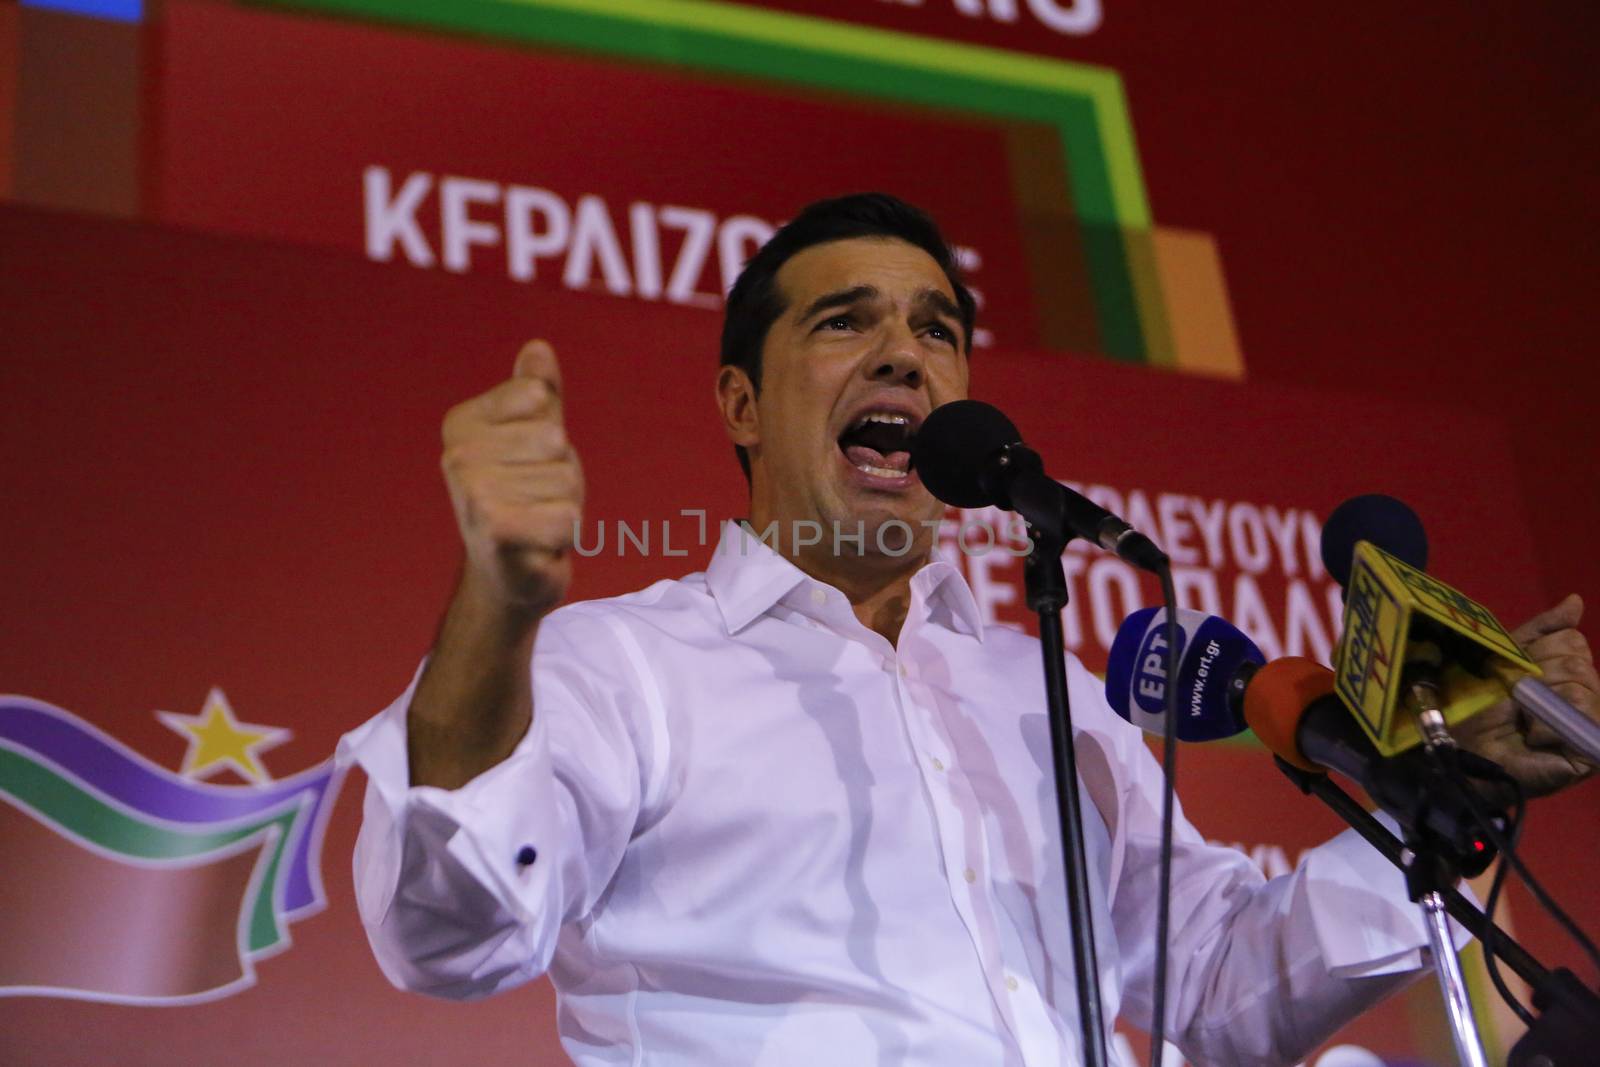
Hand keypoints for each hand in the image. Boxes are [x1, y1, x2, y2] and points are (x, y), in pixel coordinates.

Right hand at [440, 340, 582, 617]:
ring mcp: (472, 494)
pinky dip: (565, 534)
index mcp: (462, 424)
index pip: (538, 398)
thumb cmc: (525, 498)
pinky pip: (566, 516)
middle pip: (556, 440)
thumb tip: (538, 348)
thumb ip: (538, 391)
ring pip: (565, 479)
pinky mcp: (495, 532)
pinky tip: (539, 545)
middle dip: (561, 474)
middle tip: (536, 498)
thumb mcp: (536, 436)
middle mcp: (457, 456)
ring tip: (536, 521)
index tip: (528, 462)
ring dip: (563, 505)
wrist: (509, 576)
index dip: (550, 433)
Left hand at [1452, 594, 1598, 797]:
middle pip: (1577, 661)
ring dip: (1538, 703)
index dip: (1538, 652)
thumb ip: (1543, 631)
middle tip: (1514, 699)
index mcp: (1568, 671)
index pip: (1572, 639)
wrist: (1462, 747)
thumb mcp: (1507, 657)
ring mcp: (1592, 725)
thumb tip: (1576, 600)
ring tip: (1521, 720)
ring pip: (1580, 687)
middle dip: (1536, 676)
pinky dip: (1548, 725)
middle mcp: (1588, 695)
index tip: (1513, 671)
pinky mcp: (1590, 754)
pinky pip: (1582, 717)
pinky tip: (1532, 737)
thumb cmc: (1478, 703)